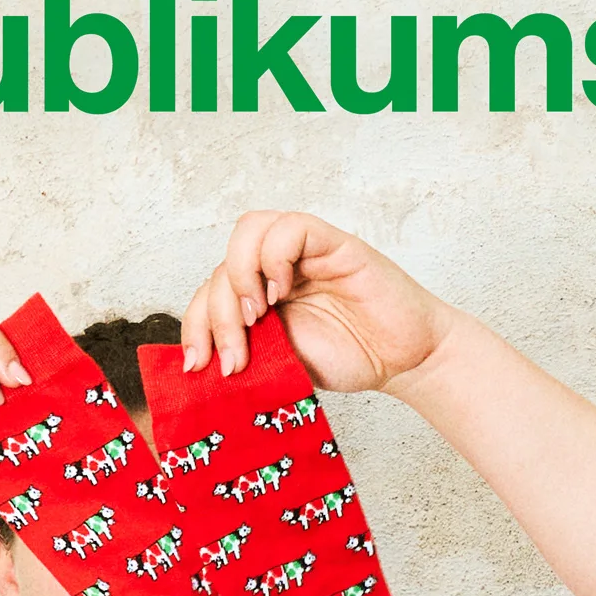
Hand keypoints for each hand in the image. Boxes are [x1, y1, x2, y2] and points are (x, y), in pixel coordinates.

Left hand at [180, 212, 455, 390]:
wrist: (402, 360)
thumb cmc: (350, 359)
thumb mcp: (280, 365)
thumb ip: (246, 354)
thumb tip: (197, 368)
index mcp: (259, 296)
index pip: (208, 293)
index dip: (193, 327)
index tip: (197, 367)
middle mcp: (275, 269)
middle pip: (220, 267)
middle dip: (217, 318)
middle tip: (236, 360)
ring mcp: (302, 252)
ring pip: (247, 231)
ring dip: (239, 277)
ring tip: (259, 318)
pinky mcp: (331, 243)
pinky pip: (289, 227)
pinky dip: (275, 256)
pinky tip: (282, 293)